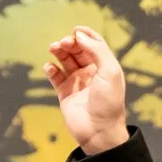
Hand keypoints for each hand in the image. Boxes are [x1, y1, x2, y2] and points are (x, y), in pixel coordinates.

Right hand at [44, 24, 128, 156]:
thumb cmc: (109, 102)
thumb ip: (97, 49)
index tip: (75, 29)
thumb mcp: (110, 71)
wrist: (99, 131)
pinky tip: (50, 67)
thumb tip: (80, 34)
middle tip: (64, 43)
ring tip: (53, 48)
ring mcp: (77, 82)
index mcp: (104, 66)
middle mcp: (91, 73)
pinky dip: (51, 68)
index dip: (85, 34)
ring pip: (65, 60)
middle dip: (69, 42)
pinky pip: (55, 76)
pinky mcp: (64, 93)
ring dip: (59, 51)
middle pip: (77, 49)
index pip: (94, 44)